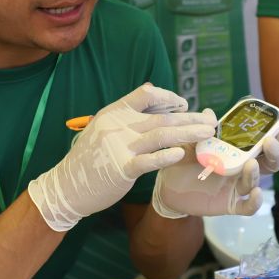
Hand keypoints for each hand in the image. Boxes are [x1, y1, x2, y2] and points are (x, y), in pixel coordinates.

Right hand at [28, 85, 216, 231]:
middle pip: (162, 116)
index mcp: (115, 112)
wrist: (67, 186)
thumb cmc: (90, 158)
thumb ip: (127, 113)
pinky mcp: (122, 169)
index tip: (184, 106)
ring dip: (188, 133)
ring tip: (207, 133)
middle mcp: (118, 125)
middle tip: (211, 121)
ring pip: (162, 135)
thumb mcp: (103, 128)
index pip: (147, 93)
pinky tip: (181, 153)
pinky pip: (149, 160)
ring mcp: (120, 146)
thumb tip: (152, 91)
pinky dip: (166, 156)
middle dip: (191, 118)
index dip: (169, 97)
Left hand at [152, 123, 278, 218]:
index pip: (264, 143)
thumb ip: (201, 129)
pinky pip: (247, 207)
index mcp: (238, 150)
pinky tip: (255, 193)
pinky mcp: (229, 205)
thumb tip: (209, 114)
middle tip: (270, 142)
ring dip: (256, 172)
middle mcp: (242, 168)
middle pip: (268, 162)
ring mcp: (237, 187)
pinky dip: (255, 202)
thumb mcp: (190, 141)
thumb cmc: (182, 161)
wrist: (166, 187)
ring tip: (250, 164)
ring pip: (256, 181)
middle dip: (275, 152)